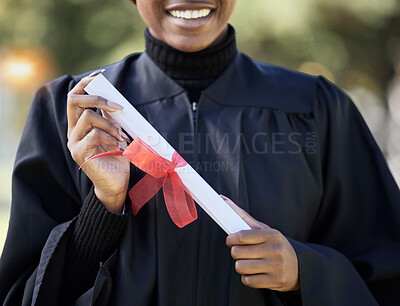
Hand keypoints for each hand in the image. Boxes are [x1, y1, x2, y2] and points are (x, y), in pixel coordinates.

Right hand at [67, 71, 129, 213]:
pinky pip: (94, 134)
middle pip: (73, 100)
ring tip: (122, 138)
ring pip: (88, 117)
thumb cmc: (117, 159)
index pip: (75, 97)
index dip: (85, 82)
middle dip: (97, 97)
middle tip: (118, 107)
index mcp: (80, 125)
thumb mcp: (114, 133)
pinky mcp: (80, 153)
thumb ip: (109, 118)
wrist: (117, 184)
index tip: (100, 74)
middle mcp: (73, 131)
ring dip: (111, 124)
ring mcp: (74, 142)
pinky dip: (111, 137)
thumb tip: (111, 100)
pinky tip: (118, 147)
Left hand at [222, 195, 299, 291]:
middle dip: (236, 253)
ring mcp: (276, 267)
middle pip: (237, 252)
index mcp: (272, 235)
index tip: (230, 240)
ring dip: (241, 266)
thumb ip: (243, 216)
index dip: (231, 239)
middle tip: (242, 252)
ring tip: (249, 263)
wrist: (300, 267)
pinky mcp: (275, 281)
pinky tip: (255, 273)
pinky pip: (248, 281)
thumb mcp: (264, 230)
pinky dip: (247, 278)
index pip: (242, 236)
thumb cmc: (275, 245)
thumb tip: (223, 199)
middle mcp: (275, 250)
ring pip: (240, 267)